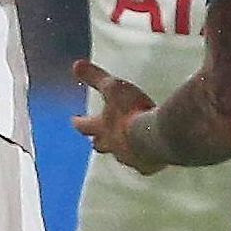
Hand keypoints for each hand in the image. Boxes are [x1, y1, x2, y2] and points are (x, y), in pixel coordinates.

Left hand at [70, 59, 167, 173]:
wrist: (156, 135)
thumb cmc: (132, 111)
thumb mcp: (113, 88)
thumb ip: (95, 77)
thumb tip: (76, 64)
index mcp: (103, 128)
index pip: (85, 125)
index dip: (79, 122)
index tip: (74, 120)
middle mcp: (114, 146)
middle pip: (100, 145)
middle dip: (98, 141)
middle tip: (96, 140)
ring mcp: (131, 158)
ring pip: (122, 156)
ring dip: (122, 150)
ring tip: (127, 146)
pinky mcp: (148, 166)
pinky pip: (144, 163)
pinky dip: (145, 159)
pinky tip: (151, 156)